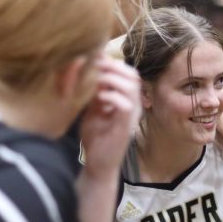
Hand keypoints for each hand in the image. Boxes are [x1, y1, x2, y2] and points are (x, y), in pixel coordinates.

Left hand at [80, 57, 141, 176]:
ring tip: (98, 79)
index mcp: (126, 99)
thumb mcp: (93, 109)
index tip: (96, 57)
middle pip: (133, 75)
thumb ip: (94, 92)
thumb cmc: (96, 138)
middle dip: (114, 66)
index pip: (127, 73)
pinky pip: (126, 105)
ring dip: (113, 79)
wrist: (98, 164)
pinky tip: (100, 97)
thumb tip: (89, 72)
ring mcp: (131, 116)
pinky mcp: (126, 127)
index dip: (113, 62)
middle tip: (96, 64)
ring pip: (132, 87)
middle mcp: (133, 105)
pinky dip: (113, 97)